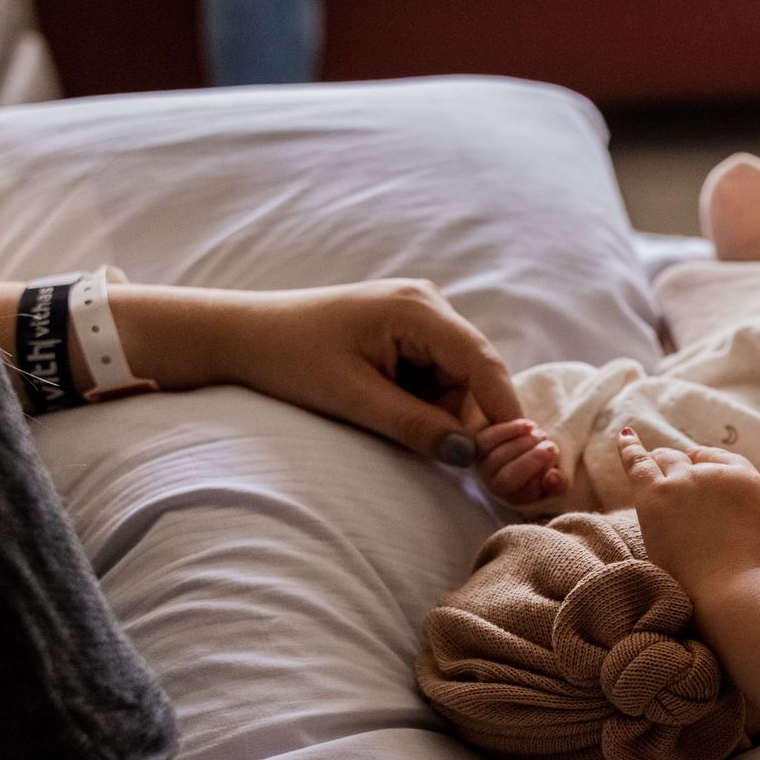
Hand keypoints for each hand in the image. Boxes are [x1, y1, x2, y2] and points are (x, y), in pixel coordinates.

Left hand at [214, 279, 522, 463]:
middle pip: (474, 374)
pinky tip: (382, 402)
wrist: (240, 336)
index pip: (483, 364)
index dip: (504, 411)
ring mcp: (420, 314)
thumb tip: (470, 457)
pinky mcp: (408, 330)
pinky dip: (420, 400)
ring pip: (456, 379)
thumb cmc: (288, 359)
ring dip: (435, 410)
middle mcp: (429, 303)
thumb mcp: (352, 399)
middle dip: (458, 415)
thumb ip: (415, 427)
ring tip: (379, 413)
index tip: (519, 456)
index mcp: (418, 308)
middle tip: (428, 448)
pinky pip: (436, 375)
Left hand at [474, 418, 564, 506]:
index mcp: (517, 498)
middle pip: (508, 478)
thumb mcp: (558, 477)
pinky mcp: (481, 444)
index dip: (543, 476)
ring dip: (524, 444)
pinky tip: (530, 426)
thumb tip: (552, 477)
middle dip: (532, 461)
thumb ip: (560, 484)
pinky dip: (510, 430)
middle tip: (550, 448)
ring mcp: (485, 464)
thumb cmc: (546, 465)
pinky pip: (488, 439)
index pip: (527, 492)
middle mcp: (496, 485)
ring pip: (499, 457)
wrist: (534, 446)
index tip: (555, 463)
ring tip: (542, 437)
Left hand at [617, 427, 759, 598]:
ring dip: (662, 460)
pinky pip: (637, 461)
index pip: (724, 461)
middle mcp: (714, 474)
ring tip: (653, 460)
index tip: (701, 463)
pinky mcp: (655, 497)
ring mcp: (684, 483)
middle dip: (687, 463)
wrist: (736, 588)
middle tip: (677, 469)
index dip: (711, 463)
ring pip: (667, 459)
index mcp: (745, 478)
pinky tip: (625, 434)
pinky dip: (629, 446)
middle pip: (695, 459)